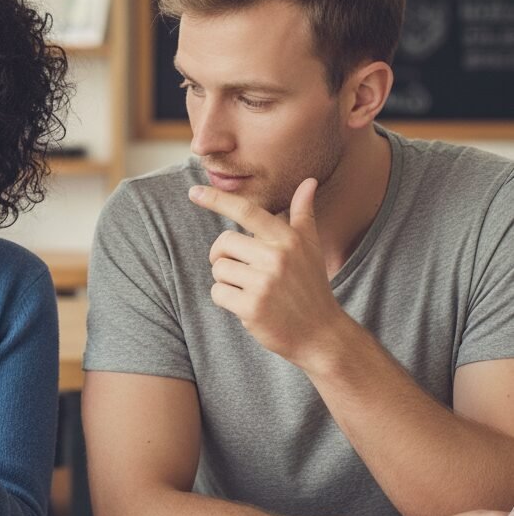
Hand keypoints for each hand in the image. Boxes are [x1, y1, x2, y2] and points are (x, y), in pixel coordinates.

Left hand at [191, 178, 345, 369]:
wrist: (322, 335)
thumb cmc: (311, 285)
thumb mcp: (310, 246)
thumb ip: (303, 212)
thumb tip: (309, 180)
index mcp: (287, 238)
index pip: (246, 211)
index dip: (217, 199)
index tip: (193, 192)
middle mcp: (276, 257)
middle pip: (223, 243)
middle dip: (225, 257)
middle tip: (245, 271)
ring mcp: (265, 283)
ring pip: (218, 269)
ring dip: (227, 281)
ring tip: (252, 290)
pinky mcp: (253, 307)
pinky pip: (218, 293)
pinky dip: (226, 300)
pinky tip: (248, 306)